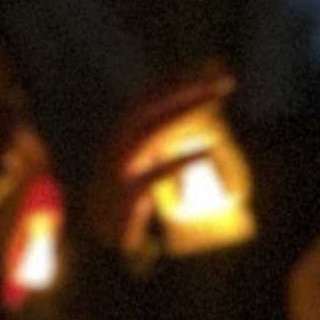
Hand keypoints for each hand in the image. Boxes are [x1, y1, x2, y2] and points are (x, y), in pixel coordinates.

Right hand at [101, 65, 246, 260]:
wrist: (95, 251)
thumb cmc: (119, 213)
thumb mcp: (138, 172)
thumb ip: (155, 150)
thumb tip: (182, 127)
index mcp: (117, 139)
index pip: (145, 99)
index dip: (173, 80)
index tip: (205, 69)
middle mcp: (114, 149)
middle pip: (149, 107)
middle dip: (186, 88)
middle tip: (224, 81)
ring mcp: (118, 172)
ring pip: (151, 132)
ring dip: (185, 111)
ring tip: (216, 100)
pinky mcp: (126, 198)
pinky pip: (155, 175)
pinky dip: (181, 160)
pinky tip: (208, 151)